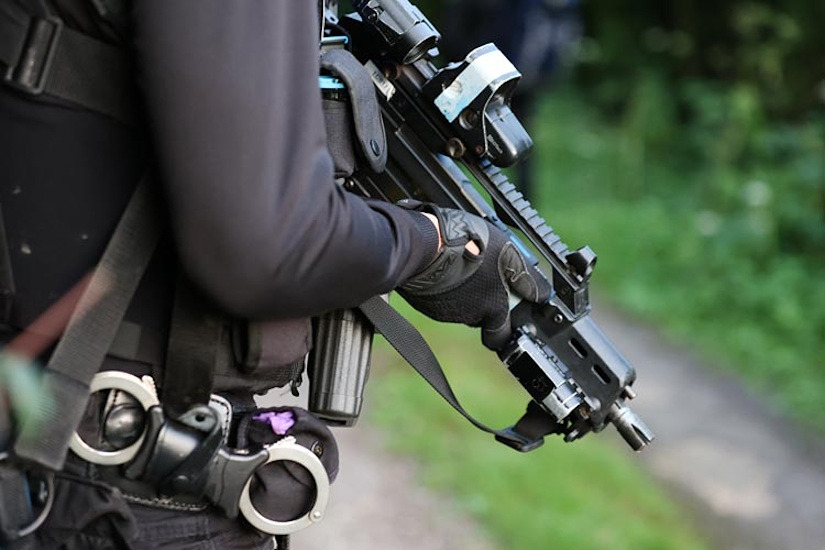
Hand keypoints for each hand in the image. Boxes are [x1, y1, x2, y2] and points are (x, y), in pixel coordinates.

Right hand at [399, 202, 550, 349]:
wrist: (424, 245)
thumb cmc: (468, 246)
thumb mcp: (507, 253)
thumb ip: (524, 278)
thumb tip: (541, 296)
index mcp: (492, 308)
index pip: (501, 335)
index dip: (504, 326)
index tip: (507, 313)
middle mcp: (469, 316)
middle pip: (481, 317)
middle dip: (484, 302)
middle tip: (483, 278)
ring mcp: (445, 311)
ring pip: (461, 307)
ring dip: (464, 291)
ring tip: (463, 264)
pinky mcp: (426, 303)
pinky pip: (440, 299)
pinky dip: (445, 287)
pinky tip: (444, 267)